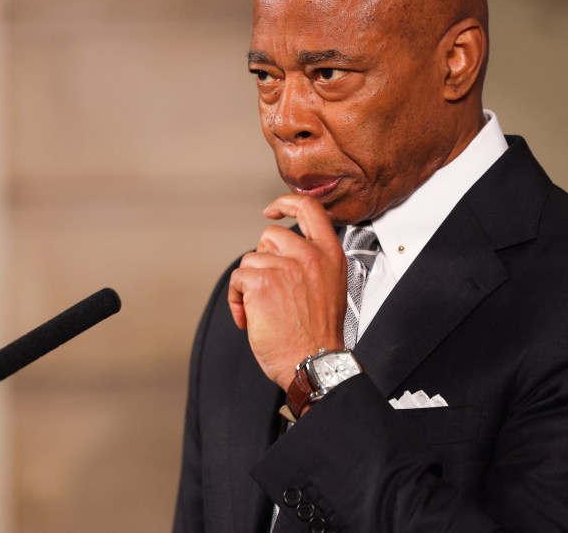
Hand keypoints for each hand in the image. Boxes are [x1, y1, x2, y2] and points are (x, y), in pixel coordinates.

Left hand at [228, 195, 347, 389]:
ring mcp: (285, 267)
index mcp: (330, 254)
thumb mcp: (330, 286)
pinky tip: (250, 317)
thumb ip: (312, 262)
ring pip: (250, 259)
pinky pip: (237, 279)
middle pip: (269, 236)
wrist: (314, 364)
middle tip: (271, 290)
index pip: (309, 208)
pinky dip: (236, 299)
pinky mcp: (261, 282)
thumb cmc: (318, 334)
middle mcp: (309, 256)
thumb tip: (282, 250)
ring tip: (263, 309)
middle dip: (263, 261)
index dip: (286, 202)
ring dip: (249, 284)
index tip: (272, 210)